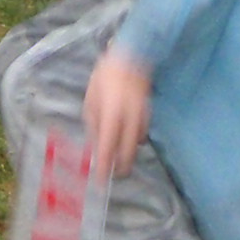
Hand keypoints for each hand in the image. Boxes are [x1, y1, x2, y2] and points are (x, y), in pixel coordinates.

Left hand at [84, 47, 153, 175]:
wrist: (131, 60)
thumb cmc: (105, 78)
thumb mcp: (91, 99)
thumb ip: (93, 122)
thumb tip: (94, 143)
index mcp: (111, 115)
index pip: (107, 147)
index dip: (104, 165)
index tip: (100, 180)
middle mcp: (129, 120)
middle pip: (127, 153)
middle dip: (120, 167)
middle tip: (113, 176)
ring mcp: (142, 119)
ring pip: (136, 146)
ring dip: (127, 155)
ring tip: (118, 161)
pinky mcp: (148, 116)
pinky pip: (141, 135)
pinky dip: (134, 142)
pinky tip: (126, 143)